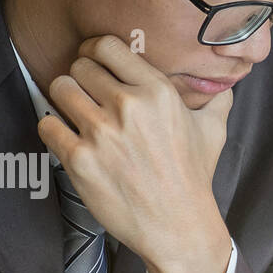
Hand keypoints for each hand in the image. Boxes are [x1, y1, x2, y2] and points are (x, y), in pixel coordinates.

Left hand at [38, 35, 233, 272]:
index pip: (106, 46)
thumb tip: (224, 79)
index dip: (95, 52)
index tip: (95, 65)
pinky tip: (68, 139)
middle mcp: (128, 106)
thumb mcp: (213, 131)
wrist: (178, 226)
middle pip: (79, 66)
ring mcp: (101, 132)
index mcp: (158, 91)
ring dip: (65, 100)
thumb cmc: (194, 177)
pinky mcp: (79, 158)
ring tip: (76, 115)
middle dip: (81, 79)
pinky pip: (47, 124)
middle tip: (88, 97)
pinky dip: (54, 129)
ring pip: (59, 88)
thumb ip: (216, 98)